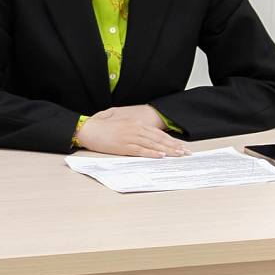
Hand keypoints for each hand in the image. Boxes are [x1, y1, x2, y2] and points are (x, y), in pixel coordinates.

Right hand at [73, 105, 187, 157]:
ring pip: (153, 145)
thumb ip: (128, 121)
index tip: (180, 145)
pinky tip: (161, 156)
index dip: (171, 139)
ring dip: (168, 150)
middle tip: (186, 152)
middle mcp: (135, 129)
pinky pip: (141, 150)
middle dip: (174, 146)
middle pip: (159, 139)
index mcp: (135, 123)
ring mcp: (130, 137)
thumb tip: (137, 125)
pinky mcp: (124, 146)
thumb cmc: (100, 125)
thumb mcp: (116, 118)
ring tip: (179, 155)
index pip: (157, 132)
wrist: (88, 129)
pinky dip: (152, 153)